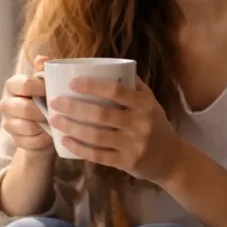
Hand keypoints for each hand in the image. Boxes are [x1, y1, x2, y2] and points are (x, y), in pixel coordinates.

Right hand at [0, 55, 54, 152]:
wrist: (44, 126)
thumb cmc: (47, 99)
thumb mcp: (47, 84)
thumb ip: (44, 71)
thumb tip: (43, 59)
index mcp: (13, 85)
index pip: (25, 84)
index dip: (42, 88)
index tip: (56, 91)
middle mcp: (5, 103)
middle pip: (25, 108)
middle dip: (44, 111)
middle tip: (60, 112)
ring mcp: (7, 123)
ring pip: (27, 127)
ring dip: (45, 127)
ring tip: (58, 124)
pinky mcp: (14, 140)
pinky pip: (30, 142)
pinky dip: (43, 140)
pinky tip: (52, 136)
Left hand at [49, 76, 181, 183]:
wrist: (172, 159)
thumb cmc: (155, 124)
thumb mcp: (150, 102)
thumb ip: (132, 85)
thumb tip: (109, 64)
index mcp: (145, 104)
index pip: (117, 91)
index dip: (92, 86)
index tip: (72, 82)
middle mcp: (140, 124)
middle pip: (101, 114)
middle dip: (73, 107)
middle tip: (54, 102)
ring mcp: (133, 145)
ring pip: (96, 136)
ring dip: (71, 128)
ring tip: (54, 120)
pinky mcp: (126, 162)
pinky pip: (98, 155)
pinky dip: (79, 148)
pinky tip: (65, 140)